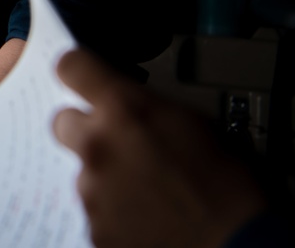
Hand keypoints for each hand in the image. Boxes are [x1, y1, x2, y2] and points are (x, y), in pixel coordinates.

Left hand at [52, 49, 266, 247]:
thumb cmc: (232, 189)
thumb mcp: (198, 124)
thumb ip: (149, 107)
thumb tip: (133, 106)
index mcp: (124, 110)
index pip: (71, 67)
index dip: (77, 70)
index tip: (81, 76)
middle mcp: (99, 147)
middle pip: (62, 122)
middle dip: (86, 129)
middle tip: (116, 142)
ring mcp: (92, 191)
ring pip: (82, 171)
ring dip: (104, 176)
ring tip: (147, 190)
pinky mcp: (94, 228)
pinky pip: (94, 210)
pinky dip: (113, 211)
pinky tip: (146, 215)